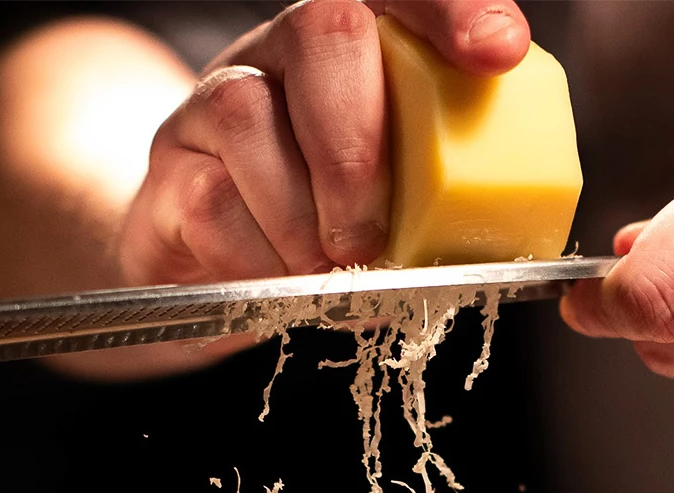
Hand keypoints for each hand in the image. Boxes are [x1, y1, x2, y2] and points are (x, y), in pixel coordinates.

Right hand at [0, 2, 528, 378]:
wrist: (218, 270)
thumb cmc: (330, 227)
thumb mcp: (400, 200)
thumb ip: (442, 185)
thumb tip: (502, 217)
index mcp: (359, 47)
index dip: (452, 9)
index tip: (500, 53)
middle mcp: (282, 52)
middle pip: (320, 30)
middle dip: (358, 141)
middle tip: (371, 236)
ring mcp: (216, 102)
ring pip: (247, 117)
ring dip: (301, 215)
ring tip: (332, 271)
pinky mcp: (170, 169)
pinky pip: (209, 200)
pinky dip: (259, 258)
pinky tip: (286, 284)